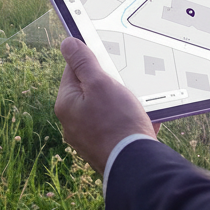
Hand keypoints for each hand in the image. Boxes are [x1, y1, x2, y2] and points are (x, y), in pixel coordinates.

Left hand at [54, 36, 156, 174]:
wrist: (136, 166)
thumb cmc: (117, 123)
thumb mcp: (100, 83)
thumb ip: (83, 62)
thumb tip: (67, 43)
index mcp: (66, 104)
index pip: (72, 70)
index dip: (92, 63)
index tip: (108, 63)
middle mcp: (71, 123)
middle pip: (89, 91)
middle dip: (110, 86)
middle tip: (125, 88)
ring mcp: (87, 138)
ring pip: (105, 110)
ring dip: (122, 105)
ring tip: (136, 107)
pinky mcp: (104, 149)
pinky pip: (115, 128)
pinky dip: (128, 122)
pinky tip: (143, 123)